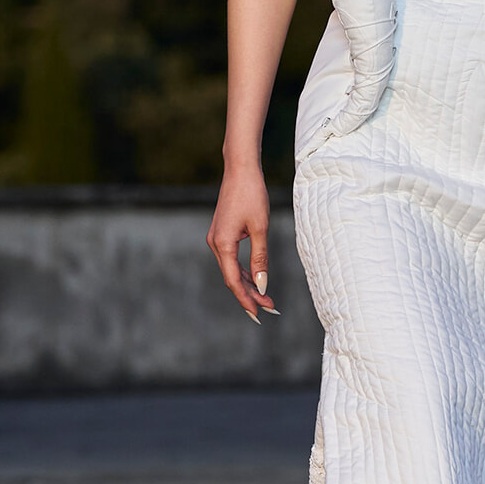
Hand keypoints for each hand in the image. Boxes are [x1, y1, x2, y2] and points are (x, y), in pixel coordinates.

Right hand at [207, 165, 279, 322]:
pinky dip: (243, 271)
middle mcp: (215, 244)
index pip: (233, 281)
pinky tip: (256, 279)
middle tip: (269, 308)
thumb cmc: (252, 195)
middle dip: (250, 295)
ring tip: (266, 298)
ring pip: (231, 270)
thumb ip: (260, 259)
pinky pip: (231, 259)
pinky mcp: (221, 234)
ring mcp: (217, 239)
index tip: (259, 313)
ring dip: (248, 284)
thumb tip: (262, 285)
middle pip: (232, 278)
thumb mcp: (260, 228)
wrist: (240, 170)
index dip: (246, 299)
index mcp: (222, 244)